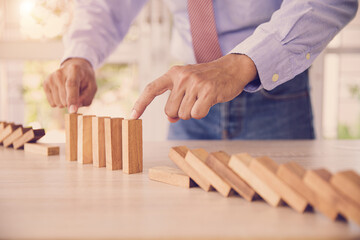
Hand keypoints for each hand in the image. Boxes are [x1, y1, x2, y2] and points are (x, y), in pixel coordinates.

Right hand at [43, 58, 96, 112]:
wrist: (75, 67)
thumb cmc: (85, 80)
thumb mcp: (92, 87)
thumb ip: (86, 98)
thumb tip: (73, 109)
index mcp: (74, 70)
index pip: (71, 85)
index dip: (72, 99)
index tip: (73, 111)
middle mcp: (60, 73)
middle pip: (64, 98)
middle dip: (72, 103)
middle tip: (78, 93)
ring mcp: (51, 78)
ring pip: (58, 103)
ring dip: (66, 102)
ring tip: (70, 92)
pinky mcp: (45, 83)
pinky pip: (53, 103)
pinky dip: (59, 102)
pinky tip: (63, 93)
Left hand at [131, 54, 257, 121]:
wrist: (231, 68)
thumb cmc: (207, 80)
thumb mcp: (188, 86)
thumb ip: (176, 100)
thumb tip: (171, 119)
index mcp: (173, 73)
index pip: (151, 89)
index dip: (140, 104)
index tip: (132, 117)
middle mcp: (182, 76)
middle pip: (170, 111)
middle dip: (180, 112)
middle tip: (193, 100)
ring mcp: (195, 83)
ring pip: (183, 114)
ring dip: (192, 112)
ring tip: (202, 98)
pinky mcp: (208, 91)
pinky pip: (196, 114)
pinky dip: (202, 112)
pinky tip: (209, 101)